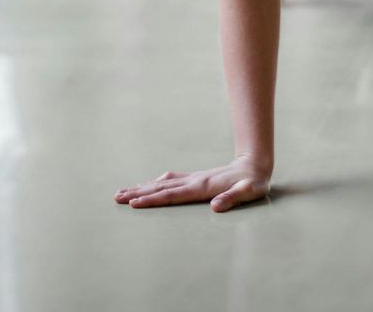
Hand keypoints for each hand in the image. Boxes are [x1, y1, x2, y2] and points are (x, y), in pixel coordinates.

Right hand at [115, 154, 271, 212]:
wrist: (255, 165)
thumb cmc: (253, 182)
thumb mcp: (249, 192)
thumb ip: (233, 198)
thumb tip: (216, 206)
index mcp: (202, 186)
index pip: (172, 195)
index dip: (153, 199)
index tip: (134, 203)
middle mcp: (194, 181)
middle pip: (161, 187)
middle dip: (138, 192)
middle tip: (117, 197)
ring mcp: (194, 178)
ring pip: (163, 183)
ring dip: (143, 187)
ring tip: (124, 191)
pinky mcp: (196, 179)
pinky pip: (171, 181)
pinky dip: (156, 183)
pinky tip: (150, 184)